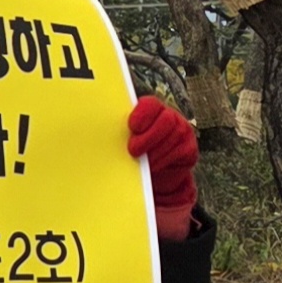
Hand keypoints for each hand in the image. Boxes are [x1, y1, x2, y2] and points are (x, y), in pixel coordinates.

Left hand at [127, 96, 197, 240]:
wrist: (152, 178)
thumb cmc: (130, 156)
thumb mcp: (121, 143)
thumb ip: (116, 135)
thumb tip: (92, 135)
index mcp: (149, 111)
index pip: (150, 104)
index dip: (143, 114)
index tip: (132, 126)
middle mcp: (168, 117)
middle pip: (166, 119)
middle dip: (150, 137)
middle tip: (133, 150)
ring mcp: (181, 131)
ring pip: (175, 135)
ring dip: (157, 151)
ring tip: (143, 162)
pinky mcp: (189, 149)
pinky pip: (181, 151)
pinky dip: (166, 160)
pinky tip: (154, 167)